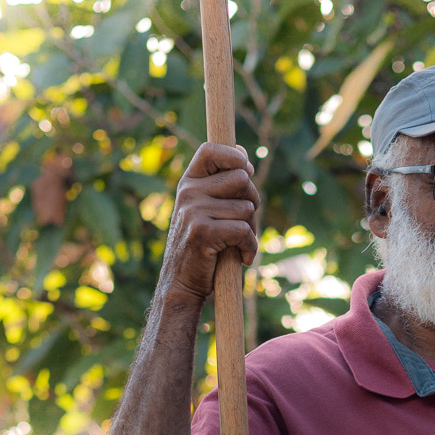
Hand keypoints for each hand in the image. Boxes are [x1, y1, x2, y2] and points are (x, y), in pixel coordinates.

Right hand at [162, 141, 260, 301]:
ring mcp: (193, 211)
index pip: (211, 150)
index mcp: (188, 183)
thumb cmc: (202, 247)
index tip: (246, 171)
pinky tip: (243, 259)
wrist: (181, 284)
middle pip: (242, 179)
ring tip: (237, 244)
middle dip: (252, 202)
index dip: (234, 156)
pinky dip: (250, 248)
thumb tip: (245, 154)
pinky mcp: (202, 232)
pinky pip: (244, 231)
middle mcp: (188, 192)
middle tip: (243, 223)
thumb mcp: (208, 210)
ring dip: (251, 230)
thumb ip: (223, 184)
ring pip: (247, 208)